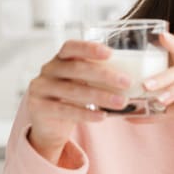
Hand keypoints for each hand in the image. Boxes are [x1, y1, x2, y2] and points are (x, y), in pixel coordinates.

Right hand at [26, 40, 131, 163]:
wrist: (47, 126)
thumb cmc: (71, 99)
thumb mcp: (81, 83)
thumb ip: (97, 77)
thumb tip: (134, 78)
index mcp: (59, 59)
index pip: (70, 47)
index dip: (89, 48)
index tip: (110, 53)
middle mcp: (48, 70)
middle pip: (76, 69)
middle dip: (104, 75)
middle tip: (127, 82)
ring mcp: (40, 89)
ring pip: (73, 91)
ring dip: (101, 96)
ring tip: (122, 102)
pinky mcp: (39, 108)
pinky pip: (65, 110)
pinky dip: (86, 113)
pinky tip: (103, 116)